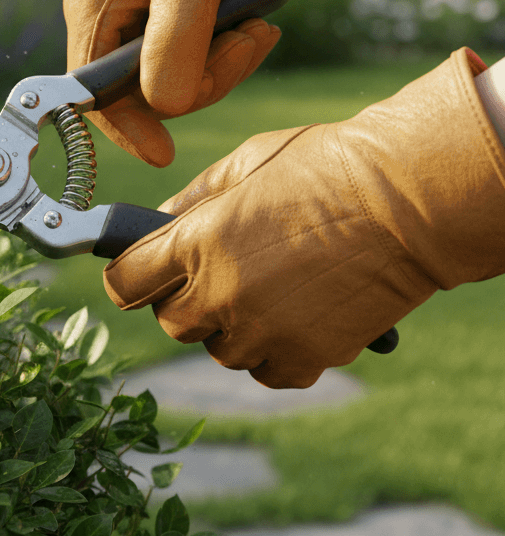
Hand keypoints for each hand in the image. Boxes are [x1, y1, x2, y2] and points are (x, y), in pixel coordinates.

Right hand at [64, 0, 343, 165]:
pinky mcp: (165, 10)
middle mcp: (105, 17)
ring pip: (171, 75)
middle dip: (199, 80)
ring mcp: (135, 15)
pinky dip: (224, 49)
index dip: (127, 127)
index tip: (164, 153)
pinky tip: (257, 25)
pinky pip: (191, 54)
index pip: (93, 94)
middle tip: (250, 44)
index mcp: (92, 8)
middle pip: (140, 89)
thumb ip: (175, 42)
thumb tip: (168, 107)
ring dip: (221, 64)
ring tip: (262, 29)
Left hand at [102, 49, 504, 387]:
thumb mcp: (245, 163)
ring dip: (232, 327)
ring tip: (267, 290)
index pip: (125, 282)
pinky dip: (273, 352)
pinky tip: (293, 317)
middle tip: (217, 274)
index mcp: (195, 242)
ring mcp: (262, 332)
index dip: (130, 276)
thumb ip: (192, 199)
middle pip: (171, 322)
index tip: (141, 272)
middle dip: (184, 300)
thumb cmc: (324, 165)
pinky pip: (267, 372)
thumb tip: (158, 221)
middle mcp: (219, 295)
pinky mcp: (306, 357)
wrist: (409, 199)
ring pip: (220, 351)